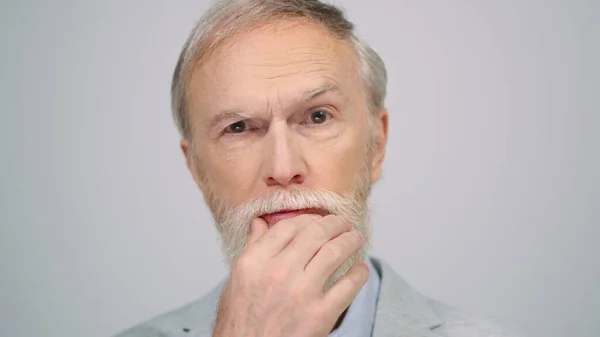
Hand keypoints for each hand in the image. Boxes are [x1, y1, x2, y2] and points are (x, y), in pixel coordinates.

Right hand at [212, 214, 367, 336]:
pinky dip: (359, 274)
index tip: (317, 220)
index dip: (308, 218)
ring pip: (335, 252)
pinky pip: (348, 286)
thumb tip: (260, 223)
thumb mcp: (236, 281)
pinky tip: (360, 269)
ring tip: (356, 238)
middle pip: (315, 233)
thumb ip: (252, 248)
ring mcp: (302, 293)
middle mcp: (278, 272)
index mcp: (255, 261)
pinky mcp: (321, 315)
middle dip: (335, 223)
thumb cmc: (240, 322)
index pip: (288, 226)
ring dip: (351, 241)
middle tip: (343, 223)